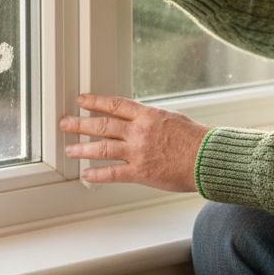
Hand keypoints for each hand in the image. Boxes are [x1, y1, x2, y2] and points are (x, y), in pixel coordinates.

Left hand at [59, 95, 208, 192]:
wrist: (208, 158)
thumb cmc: (196, 139)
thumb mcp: (172, 119)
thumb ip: (152, 119)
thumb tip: (139, 118)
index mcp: (148, 116)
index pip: (115, 105)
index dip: (95, 102)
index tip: (81, 100)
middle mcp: (139, 132)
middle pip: (102, 125)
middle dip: (80, 124)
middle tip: (65, 123)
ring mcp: (138, 152)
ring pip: (102, 148)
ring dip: (83, 148)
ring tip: (69, 149)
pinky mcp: (141, 173)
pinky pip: (113, 173)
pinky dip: (97, 174)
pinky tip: (86, 174)